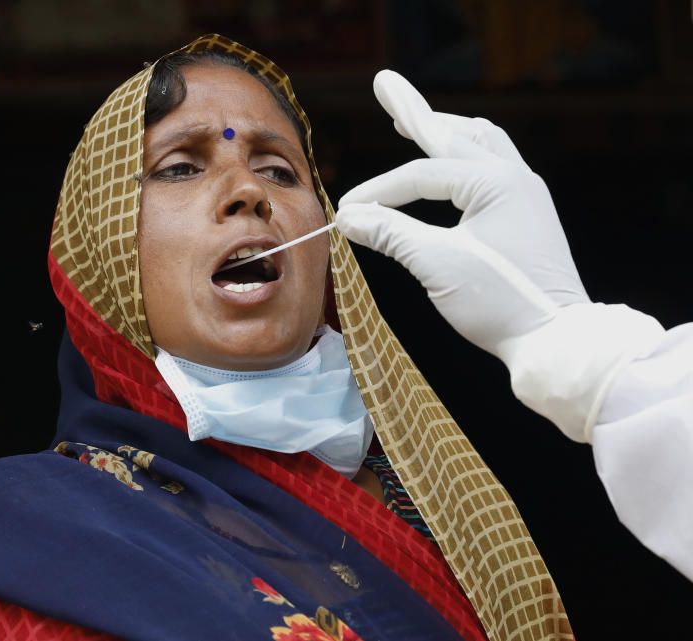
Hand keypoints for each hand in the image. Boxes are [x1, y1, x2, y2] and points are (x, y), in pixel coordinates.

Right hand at [336, 69, 588, 358]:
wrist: (555, 339)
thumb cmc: (499, 301)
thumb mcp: (436, 266)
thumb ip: (391, 234)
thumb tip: (348, 217)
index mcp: (495, 182)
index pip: (421, 175)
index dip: (379, 191)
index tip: (346, 211)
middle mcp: (514, 177)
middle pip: (455, 133)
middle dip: (416, 113)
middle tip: (386, 85)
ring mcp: (525, 194)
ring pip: (480, 143)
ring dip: (445, 130)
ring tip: (419, 121)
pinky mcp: (526, 215)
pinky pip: (492, 166)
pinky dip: (463, 156)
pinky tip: (452, 163)